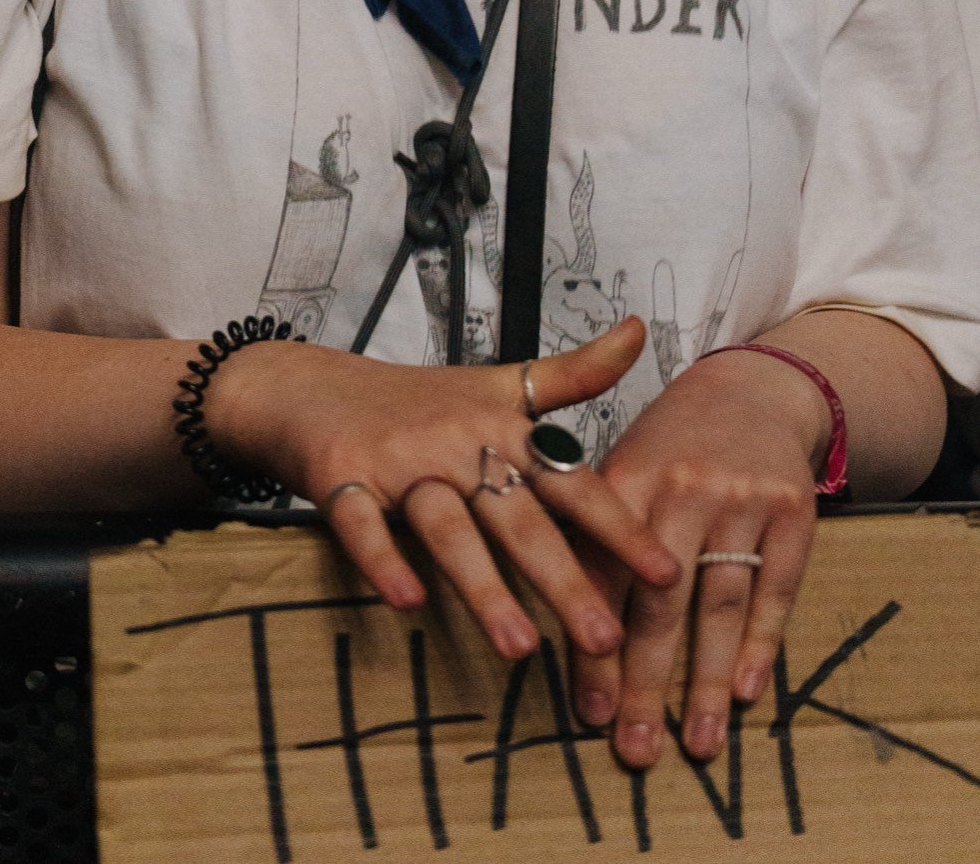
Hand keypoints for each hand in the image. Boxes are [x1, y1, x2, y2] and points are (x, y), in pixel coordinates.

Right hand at [207, 319, 677, 667]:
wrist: (311, 386)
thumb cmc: (421, 402)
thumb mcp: (501, 383)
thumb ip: (574, 371)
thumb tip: (640, 330)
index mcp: (503, 428)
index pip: (572, 480)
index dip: (621, 526)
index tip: (668, 574)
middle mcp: (458, 444)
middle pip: (519, 518)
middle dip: (565, 579)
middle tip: (607, 640)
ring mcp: (400, 462)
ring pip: (448, 529)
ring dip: (485, 588)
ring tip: (520, 649)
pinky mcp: (344, 479)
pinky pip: (364, 526)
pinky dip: (384, 560)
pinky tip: (407, 603)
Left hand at [570, 348, 821, 768]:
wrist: (752, 391)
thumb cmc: (671, 448)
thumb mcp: (623, 470)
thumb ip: (597, 542)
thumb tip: (570, 638)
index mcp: (627, 476)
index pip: (604, 576)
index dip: (595, 648)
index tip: (589, 715)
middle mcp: (683, 486)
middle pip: (661, 600)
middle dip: (646, 682)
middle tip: (636, 751)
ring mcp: (741, 498)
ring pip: (719, 604)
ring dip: (704, 682)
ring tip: (696, 745)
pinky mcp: (793, 510)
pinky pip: (776, 588)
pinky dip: (761, 644)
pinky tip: (744, 693)